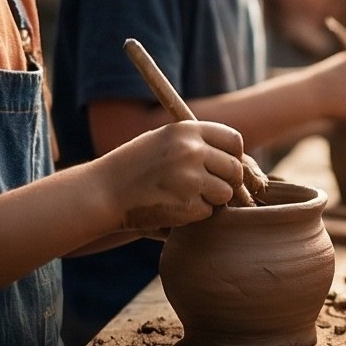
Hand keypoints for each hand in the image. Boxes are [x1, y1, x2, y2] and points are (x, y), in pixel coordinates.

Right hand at [101, 121, 243, 231]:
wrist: (102, 192)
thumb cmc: (135, 167)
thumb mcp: (164, 141)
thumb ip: (199, 145)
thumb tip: (244, 164)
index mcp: (187, 130)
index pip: (234, 140)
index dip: (233, 156)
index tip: (224, 165)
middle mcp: (192, 150)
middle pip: (235, 169)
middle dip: (227, 182)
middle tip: (207, 188)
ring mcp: (191, 178)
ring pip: (226, 192)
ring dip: (212, 199)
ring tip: (186, 196)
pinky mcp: (188, 205)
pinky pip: (209, 211)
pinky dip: (197, 214)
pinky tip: (174, 207)